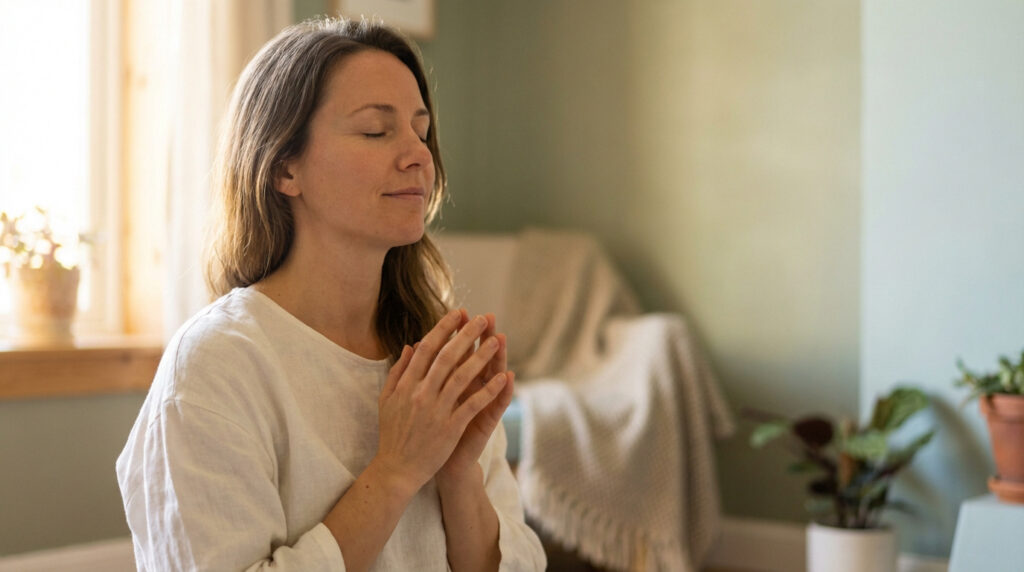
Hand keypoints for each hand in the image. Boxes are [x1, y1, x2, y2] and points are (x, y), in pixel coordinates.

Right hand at [374, 310, 508, 493]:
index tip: (458, 313)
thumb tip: (411, 346)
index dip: (443, 329)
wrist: (397, 469)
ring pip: (462, 377)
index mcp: (406, 384)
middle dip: (467, 335)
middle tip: (484, 318)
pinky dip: (489, 390)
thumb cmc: (392, 433)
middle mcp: (420, 393)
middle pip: (447, 357)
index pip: (427, 349)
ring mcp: (436, 410)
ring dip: (482, 357)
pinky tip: (505, 377)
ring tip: (498, 340)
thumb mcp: (387, 399)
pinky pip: (473, 404)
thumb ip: (399, 371)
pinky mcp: (450, 428)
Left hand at [439, 312, 514, 481]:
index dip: (459, 333)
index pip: (459, 351)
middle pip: (479, 357)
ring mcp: (480, 404)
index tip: (459, 312)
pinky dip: (503, 391)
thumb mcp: (424, 396)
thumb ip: (423, 372)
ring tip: (501, 338)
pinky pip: (497, 405)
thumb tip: (414, 345)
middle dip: (482, 337)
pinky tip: (509, 377)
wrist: (432, 463)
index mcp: (452, 381)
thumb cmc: (428, 429)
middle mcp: (470, 389)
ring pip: (492, 376)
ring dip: (498, 358)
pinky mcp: (485, 422)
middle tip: (488, 316)